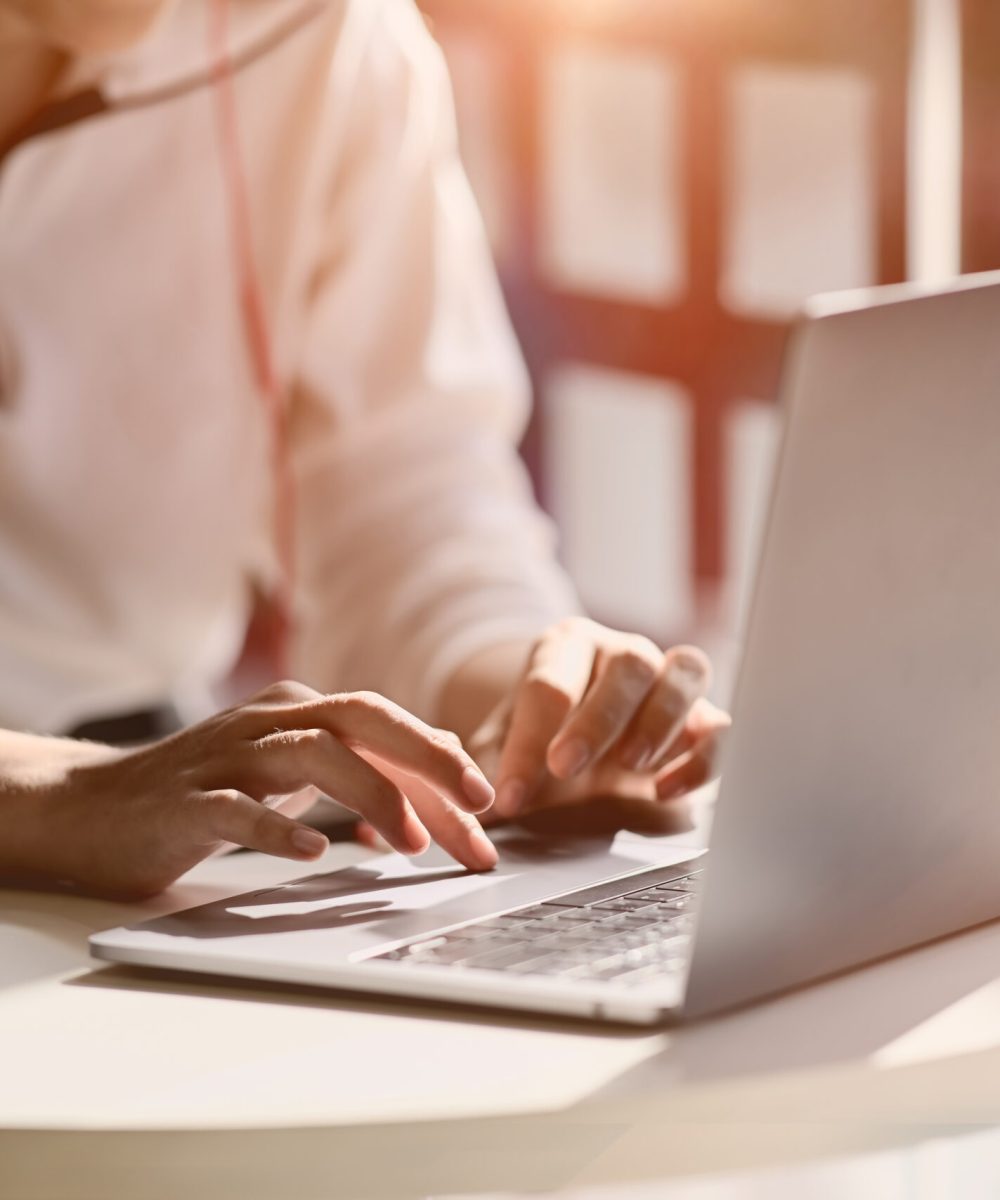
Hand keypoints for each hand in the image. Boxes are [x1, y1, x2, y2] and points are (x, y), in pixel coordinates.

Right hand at [5, 681, 496, 896]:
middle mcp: (272, 721)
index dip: (445, 773)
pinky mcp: (189, 799)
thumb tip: (438, 777)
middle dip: (429, 760)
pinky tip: (315, 852)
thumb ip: (361, 767)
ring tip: (412, 844)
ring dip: (371, 794)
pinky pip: (239, 809)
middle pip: (365, 719)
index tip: (488, 822)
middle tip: (479, 808)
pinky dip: (280, 827)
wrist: (98, 806)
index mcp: (303, 712)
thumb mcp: (293, 772)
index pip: (390, 731)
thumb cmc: (210, 790)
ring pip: (313, 752)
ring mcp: (229, 756)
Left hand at [468, 619, 729, 822]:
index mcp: (566, 644)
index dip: (528, 741)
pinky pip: (720, 724)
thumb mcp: (501, 747)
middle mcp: (623, 651)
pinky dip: (702, 757)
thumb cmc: (539, 737)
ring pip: (685, 672)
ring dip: (660, 720)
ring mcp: (668, 678)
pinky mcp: (704, 716)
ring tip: (630, 768)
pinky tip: (667, 790)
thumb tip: (470, 801)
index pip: (549, 683)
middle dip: (596, 718)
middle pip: (627, 663)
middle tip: (564, 767)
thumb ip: (482, 767)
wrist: (580, 738)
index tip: (512, 794)